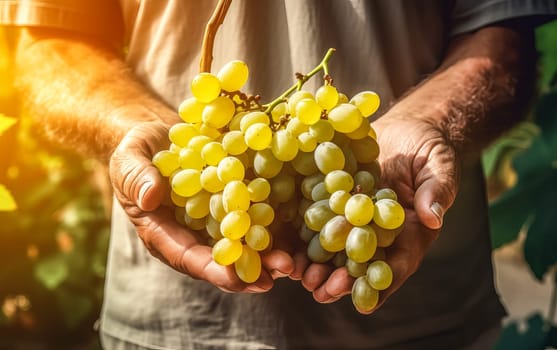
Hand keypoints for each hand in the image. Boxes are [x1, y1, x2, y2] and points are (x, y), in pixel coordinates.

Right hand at [108, 121, 293, 292]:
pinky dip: (273, 226)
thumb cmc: (137, 152)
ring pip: (242, 243)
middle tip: (278, 274)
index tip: (237, 279)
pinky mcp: (232, 202)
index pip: (187, 257)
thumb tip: (150, 198)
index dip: (213, 270)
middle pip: (222, 259)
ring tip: (294, 262)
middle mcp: (192, 233)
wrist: (159, 135)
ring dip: (268, 254)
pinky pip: (253, 217)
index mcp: (164, 233)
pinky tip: (296, 233)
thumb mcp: (129, 160)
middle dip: (250, 270)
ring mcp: (214, 220)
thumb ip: (137, 178)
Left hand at [300, 114, 459, 312]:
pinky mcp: (336, 200)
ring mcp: (355, 218)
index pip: (396, 264)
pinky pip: (320, 220)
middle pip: (360, 264)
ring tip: (300, 277)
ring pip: (336, 248)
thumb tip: (434, 217)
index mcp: (409, 233)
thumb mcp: (439, 166)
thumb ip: (436, 190)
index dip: (379, 283)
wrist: (405, 128)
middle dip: (340, 281)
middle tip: (321, 292)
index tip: (363, 303)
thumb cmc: (429, 149)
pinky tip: (289, 245)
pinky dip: (305, 234)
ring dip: (318, 265)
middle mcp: (379, 233)